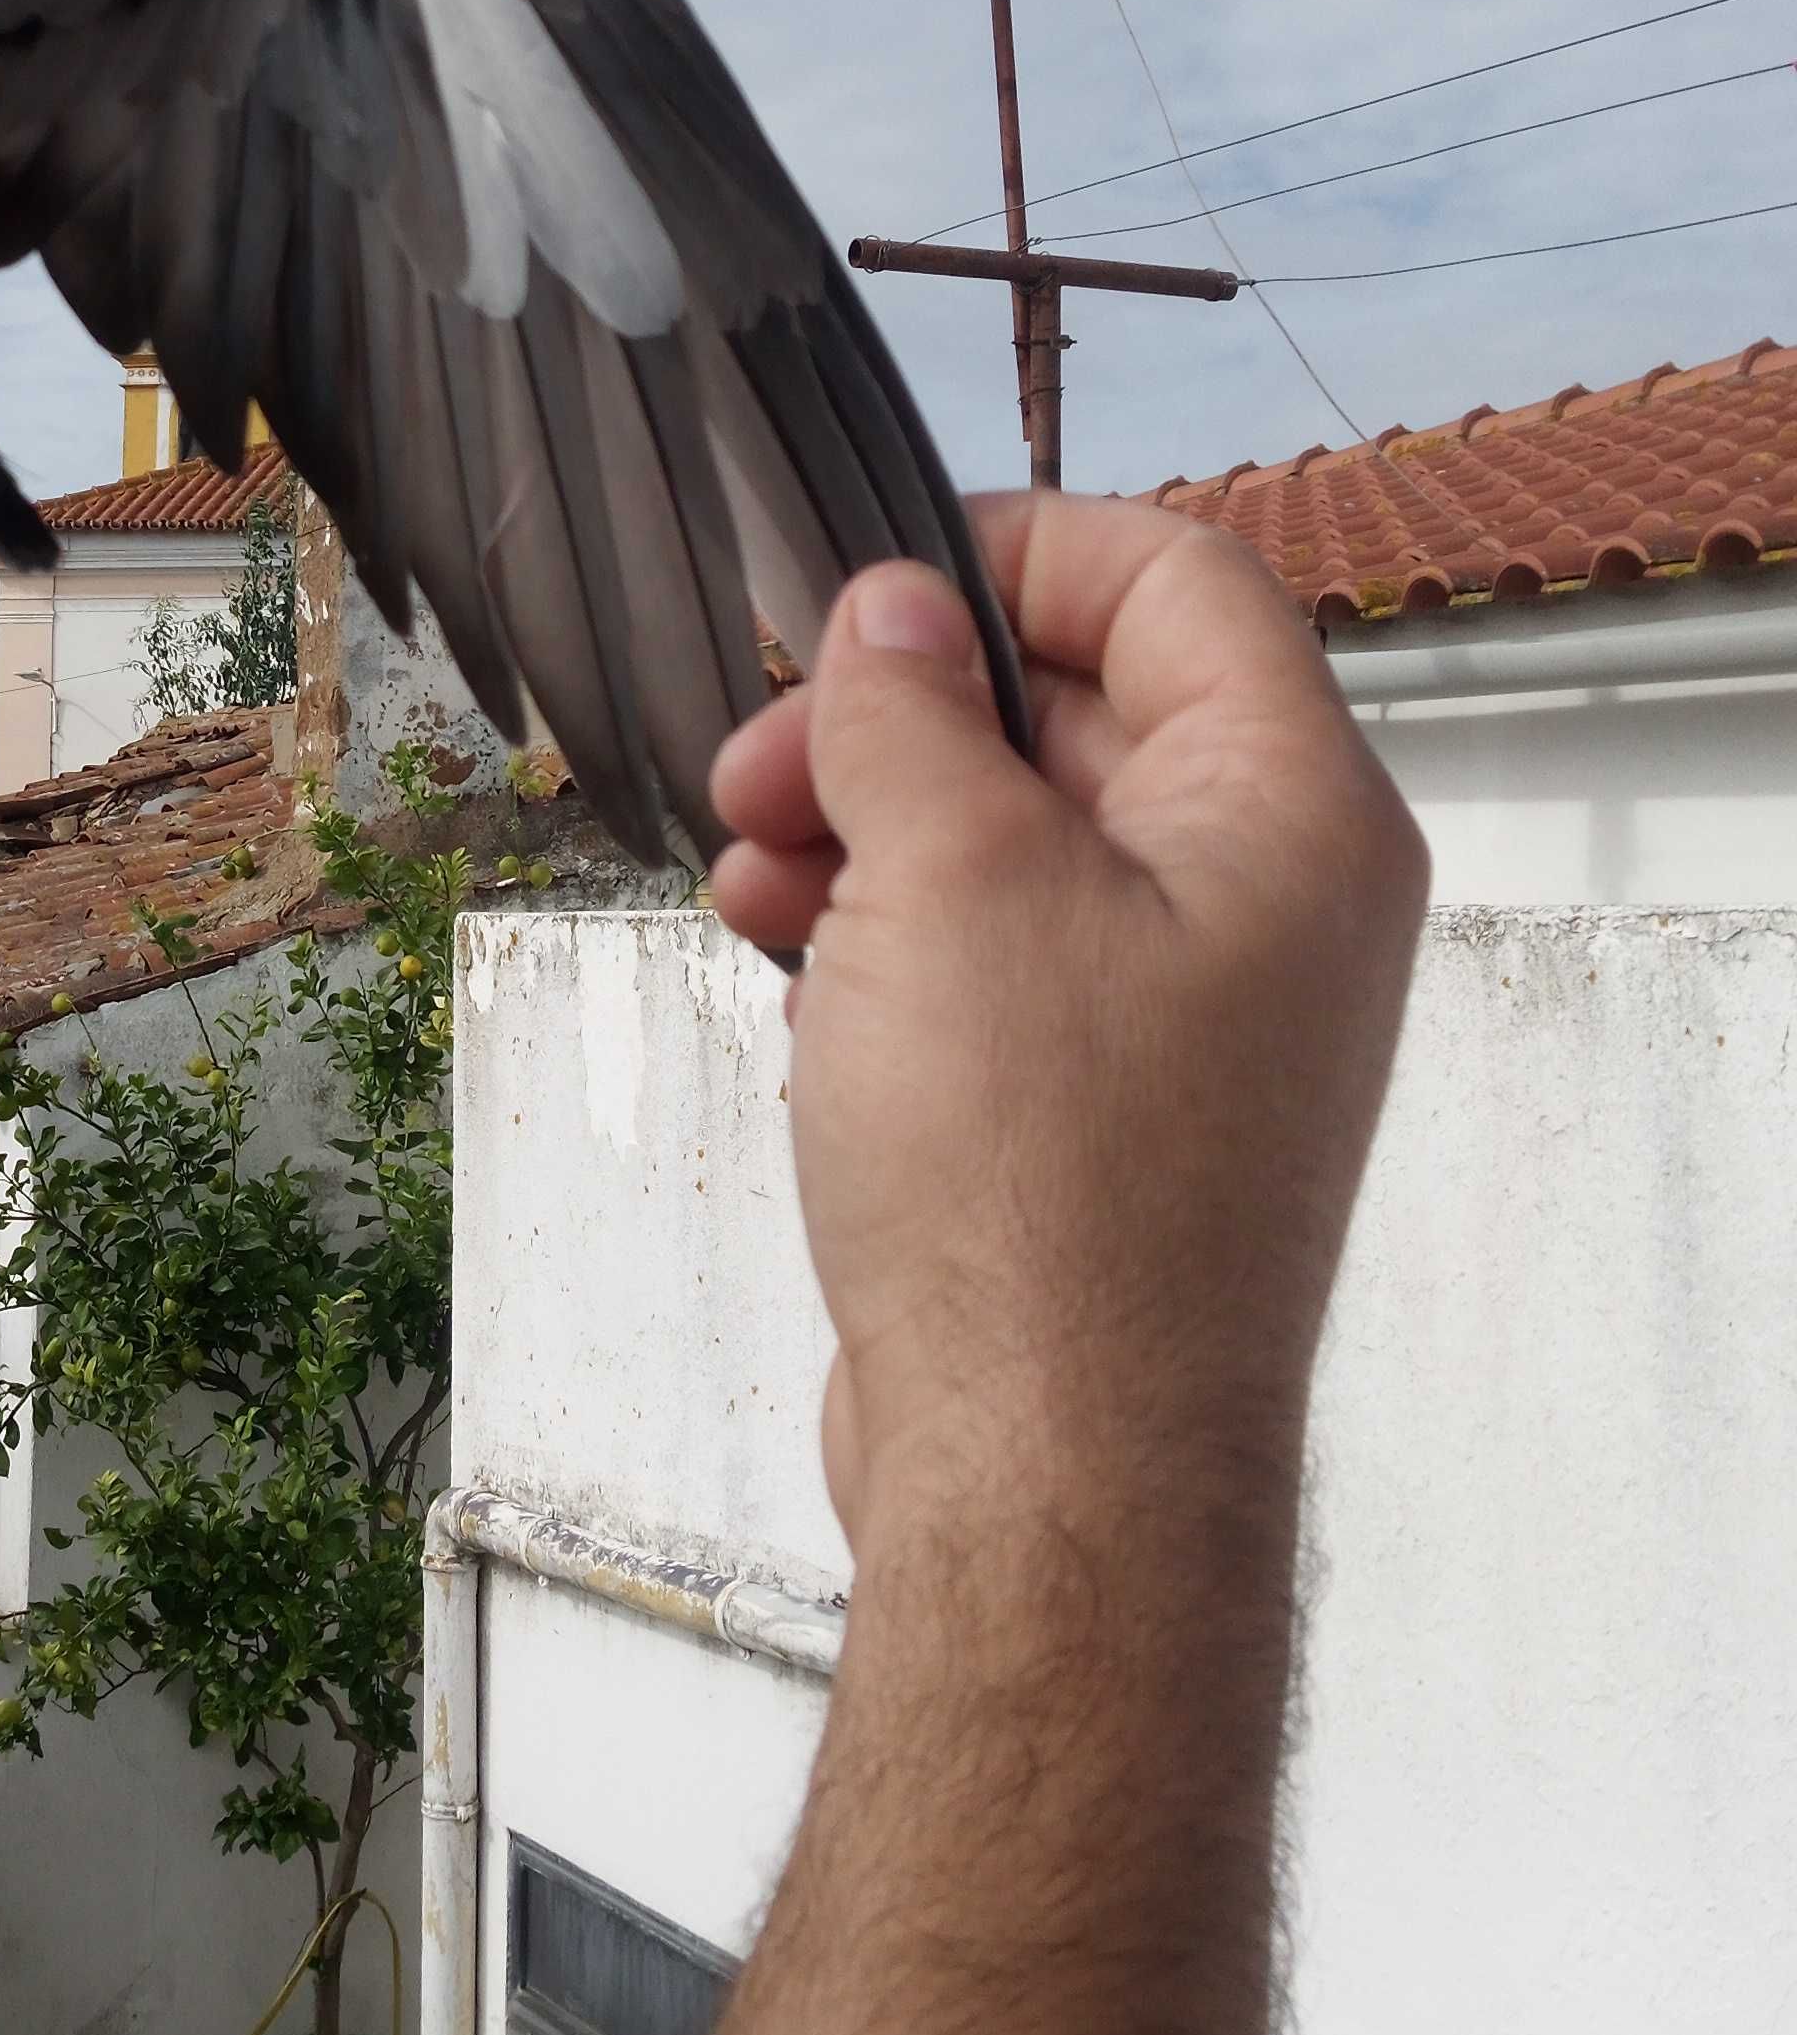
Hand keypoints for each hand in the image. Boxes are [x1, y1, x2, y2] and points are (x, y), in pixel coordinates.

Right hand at [707, 493, 1427, 1557]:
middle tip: (760, 755)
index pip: (1179, 583)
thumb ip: (913, 712)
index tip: (862, 589)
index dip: (1015, 554)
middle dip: (899, 713)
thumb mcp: (947, 877)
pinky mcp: (1112, 1120)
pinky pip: (999, 965)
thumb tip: (896, 615)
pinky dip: (886, 937)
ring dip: (867, 826)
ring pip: (1019, 844)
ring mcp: (1197, 1021)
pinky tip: (778, 959)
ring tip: (743, 866)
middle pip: (1084, 713)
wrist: (1051, 1480)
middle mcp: (1272, 904)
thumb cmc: (1031, 1177)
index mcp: (1291, 812)